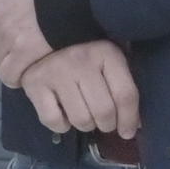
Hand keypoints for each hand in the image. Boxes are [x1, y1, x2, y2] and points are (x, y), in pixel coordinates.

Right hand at [11, 35, 140, 138]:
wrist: (43, 37)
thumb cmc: (86, 53)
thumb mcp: (109, 59)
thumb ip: (123, 85)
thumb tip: (134, 125)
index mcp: (106, 53)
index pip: (125, 95)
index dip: (129, 119)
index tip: (128, 132)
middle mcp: (81, 61)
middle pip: (104, 111)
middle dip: (107, 125)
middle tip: (104, 122)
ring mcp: (56, 73)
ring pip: (80, 119)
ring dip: (85, 125)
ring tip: (84, 116)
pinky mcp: (35, 85)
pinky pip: (53, 120)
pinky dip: (61, 125)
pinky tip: (63, 114)